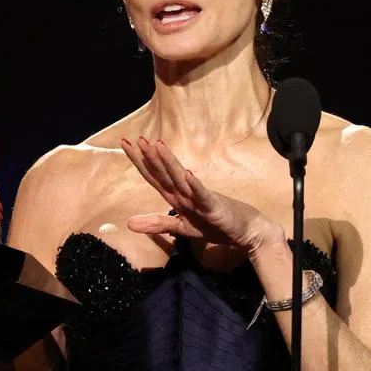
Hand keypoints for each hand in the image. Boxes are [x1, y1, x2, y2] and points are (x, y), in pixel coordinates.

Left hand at [120, 137, 283, 254]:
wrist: (245, 230)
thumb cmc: (215, 225)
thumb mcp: (182, 228)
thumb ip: (157, 224)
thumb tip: (128, 224)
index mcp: (176, 197)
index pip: (153, 176)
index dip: (139, 161)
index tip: (125, 144)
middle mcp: (185, 193)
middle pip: (163, 173)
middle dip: (149, 157)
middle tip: (136, 140)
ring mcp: (199, 198)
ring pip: (180, 179)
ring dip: (169, 162)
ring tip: (157, 146)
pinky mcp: (213, 207)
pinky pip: (203, 195)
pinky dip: (195, 185)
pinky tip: (188, 174)